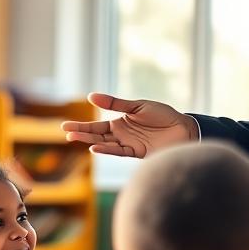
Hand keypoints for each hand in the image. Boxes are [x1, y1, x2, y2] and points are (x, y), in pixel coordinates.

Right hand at [62, 92, 197, 157]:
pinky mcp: (138, 152)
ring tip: (74, 139)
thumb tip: (91, 96)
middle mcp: (123, 134)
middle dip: (81, 133)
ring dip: (90, 141)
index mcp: (121, 122)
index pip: (97, 126)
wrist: (184, 129)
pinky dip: (108, 149)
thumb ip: (116, 103)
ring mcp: (129, 144)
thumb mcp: (138, 106)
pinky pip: (120, 151)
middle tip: (65, 133)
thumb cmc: (163, 115)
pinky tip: (95, 147)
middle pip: (98, 135)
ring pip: (105, 143)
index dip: (81, 126)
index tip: (64, 127)